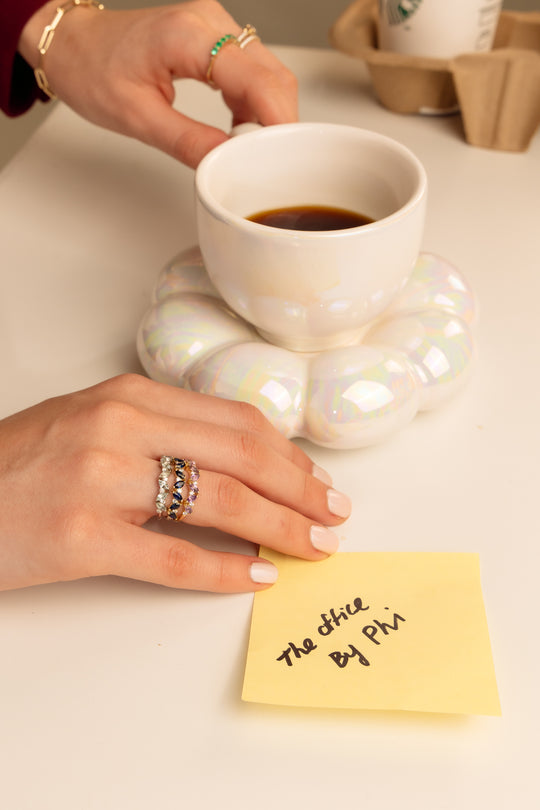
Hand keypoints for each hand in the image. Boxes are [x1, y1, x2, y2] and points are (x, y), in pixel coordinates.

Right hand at [0, 375, 350, 592]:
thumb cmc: (23, 464)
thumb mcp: (95, 423)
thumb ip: (162, 433)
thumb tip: (239, 465)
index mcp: (129, 396)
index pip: (235, 420)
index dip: (289, 455)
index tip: (317, 481)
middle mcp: (121, 426)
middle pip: (242, 455)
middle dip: (301, 489)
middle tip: (335, 516)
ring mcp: (100, 478)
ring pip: (220, 501)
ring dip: (281, 526)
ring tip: (314, 546)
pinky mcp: (81, 536)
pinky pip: (173, 557)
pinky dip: (225, 571)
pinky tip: (258, 577)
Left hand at [19, 0, 297, 166]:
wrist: (74, 45)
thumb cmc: (93, 70)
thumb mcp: (137, 118)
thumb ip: (188, 142)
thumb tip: (228, 162)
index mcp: (188, 36)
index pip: (258, 81)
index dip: (278, 122)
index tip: (282, 157)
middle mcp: (210, 22)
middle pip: (273, 75)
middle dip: (279, 122)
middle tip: (267, 161)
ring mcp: (216, 25)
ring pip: (269, 73)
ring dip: (268, 114)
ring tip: (248, 146)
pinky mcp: (216, 37)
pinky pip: (254, 71)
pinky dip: (255, 103)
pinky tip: (238, 126)